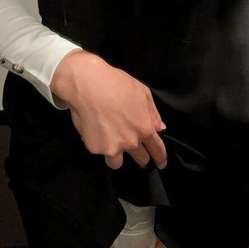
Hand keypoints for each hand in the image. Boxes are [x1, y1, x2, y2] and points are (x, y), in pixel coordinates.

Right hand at [50, 49, 167, 169]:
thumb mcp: (143, 93)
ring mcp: (112, 147)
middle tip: (136, 154)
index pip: (157, 149)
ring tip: (111, 144)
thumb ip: (153, 114)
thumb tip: (160, 128)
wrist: (87, 84)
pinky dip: (98, 144)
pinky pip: (99, 151)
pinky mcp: (94, 148)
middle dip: (141, 158)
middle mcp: (130, 142)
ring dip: (116, 156)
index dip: (160, 158)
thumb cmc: (117, 84)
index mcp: (144, 128)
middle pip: (140, 159)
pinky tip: (95, 130)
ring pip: (117, 163)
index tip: (161, 164)